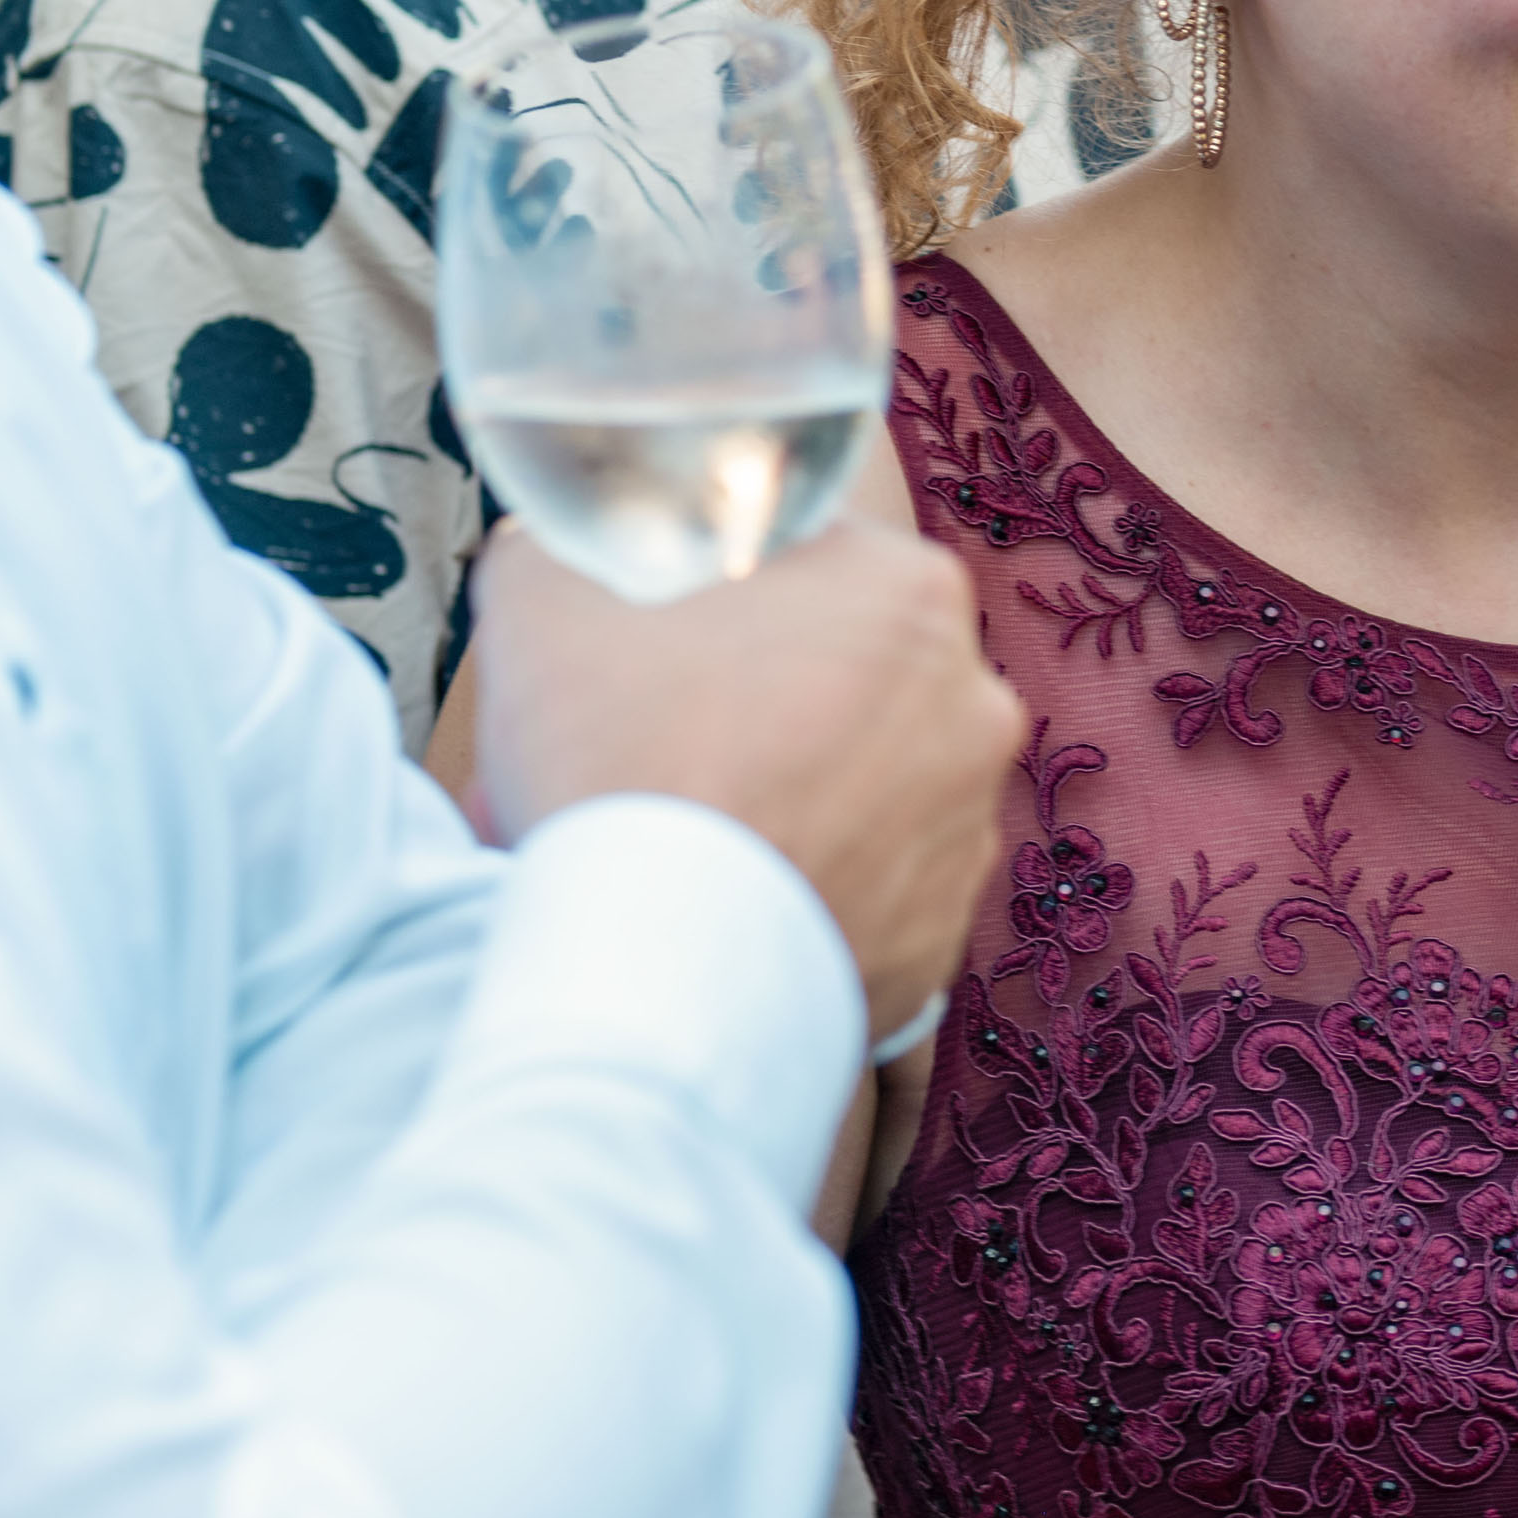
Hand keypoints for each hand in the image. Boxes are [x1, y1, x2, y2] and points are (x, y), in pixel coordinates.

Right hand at [464, 515, 1019, 1027]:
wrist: (657, 969)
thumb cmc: (617, 758)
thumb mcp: (542, 597)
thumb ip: (563, 549)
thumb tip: (557, 550)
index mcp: (910, 591)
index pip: (810, 562)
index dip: (721, 594)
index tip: (658, 638)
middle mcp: (975, 702)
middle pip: (841, 677)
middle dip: (754, 699)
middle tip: (655, 739)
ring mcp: (970, 825)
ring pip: (855, 788)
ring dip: (782, 796)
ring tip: (679, 829)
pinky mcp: (944, 931)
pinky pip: (860, 891)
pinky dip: (800, 889)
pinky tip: (719, 900)